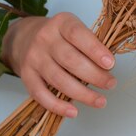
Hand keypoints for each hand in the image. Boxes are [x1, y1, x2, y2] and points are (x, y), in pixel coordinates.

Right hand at [1, 12, 115, 117]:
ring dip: (82, 93)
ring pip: (58, 79)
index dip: (95, 50)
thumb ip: (90, 43)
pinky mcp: (26, 75)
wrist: (24, 37)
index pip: (77, 34)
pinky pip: (40, 94)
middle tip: (110, 84)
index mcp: (61, 23)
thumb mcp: (74, 28)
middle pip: (70, 60)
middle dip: (94, 75)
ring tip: (100, 101)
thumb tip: (108, 67)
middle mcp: (45, 39)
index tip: (111, 64)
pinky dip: (57, 106)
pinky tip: (73, 112)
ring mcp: (34, 58)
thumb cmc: (59, 36)